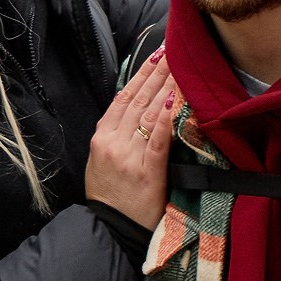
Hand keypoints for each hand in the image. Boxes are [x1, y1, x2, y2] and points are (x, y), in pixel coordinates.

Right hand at [85, 50, 175, 228]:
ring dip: (166, 88)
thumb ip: (115, 136)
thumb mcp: (100, 162)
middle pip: (138, 100)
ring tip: (179, 67)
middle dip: (157, 73)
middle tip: (172, 51)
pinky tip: (175, 102)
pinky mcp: (147, 172)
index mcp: (101, 137)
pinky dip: (167, 120)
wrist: (110, 229)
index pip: (123, 98)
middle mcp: (113, 142)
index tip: (156, 55)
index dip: (141, 74)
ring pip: (149, 114)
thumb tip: (135, 111)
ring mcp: (129, 156)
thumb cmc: (110, 197)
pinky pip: (158, 140)